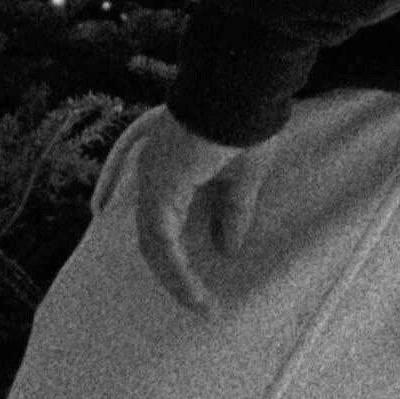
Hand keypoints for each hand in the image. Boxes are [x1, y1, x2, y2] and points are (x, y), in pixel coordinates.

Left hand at [123, 108, 271, 315]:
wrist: (240, 93)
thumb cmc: (246, 124)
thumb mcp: (243, 178)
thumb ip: (231, 212)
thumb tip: (228, 248)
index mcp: (171, 168)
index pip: (164, 220)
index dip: (179, 253)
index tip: (203, 282)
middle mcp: (154, 175)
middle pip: (155, 237)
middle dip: (174, 273)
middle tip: (200, 302)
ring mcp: (153, 181)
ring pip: (155, 244)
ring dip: (176, 279)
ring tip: (202, 306)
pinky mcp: (160, 191)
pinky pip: (161, 242)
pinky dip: (176, 271)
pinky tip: (195, 292)